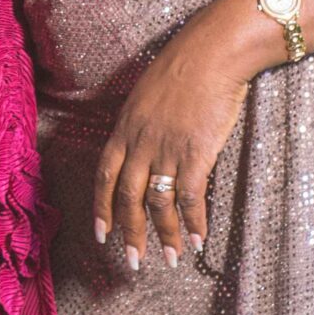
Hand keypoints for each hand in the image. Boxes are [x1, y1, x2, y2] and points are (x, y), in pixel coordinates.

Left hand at [93, 13, 251, 272]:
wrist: (212, 53)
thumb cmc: (184, 67)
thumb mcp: (147, 94)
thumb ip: (141, 123)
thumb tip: (142, 144)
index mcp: (124, 128)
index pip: (105, 176)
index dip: (102, 208)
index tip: (101, 234)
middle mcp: (140, 142)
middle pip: (128, 197)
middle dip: (130, 233)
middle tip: (133, 261)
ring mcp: (166, 149)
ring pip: (158, 203)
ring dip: (163, 234)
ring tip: (168, 259)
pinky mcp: (195, 153)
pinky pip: (190, 197)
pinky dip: (193, 222)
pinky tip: (197, 240)